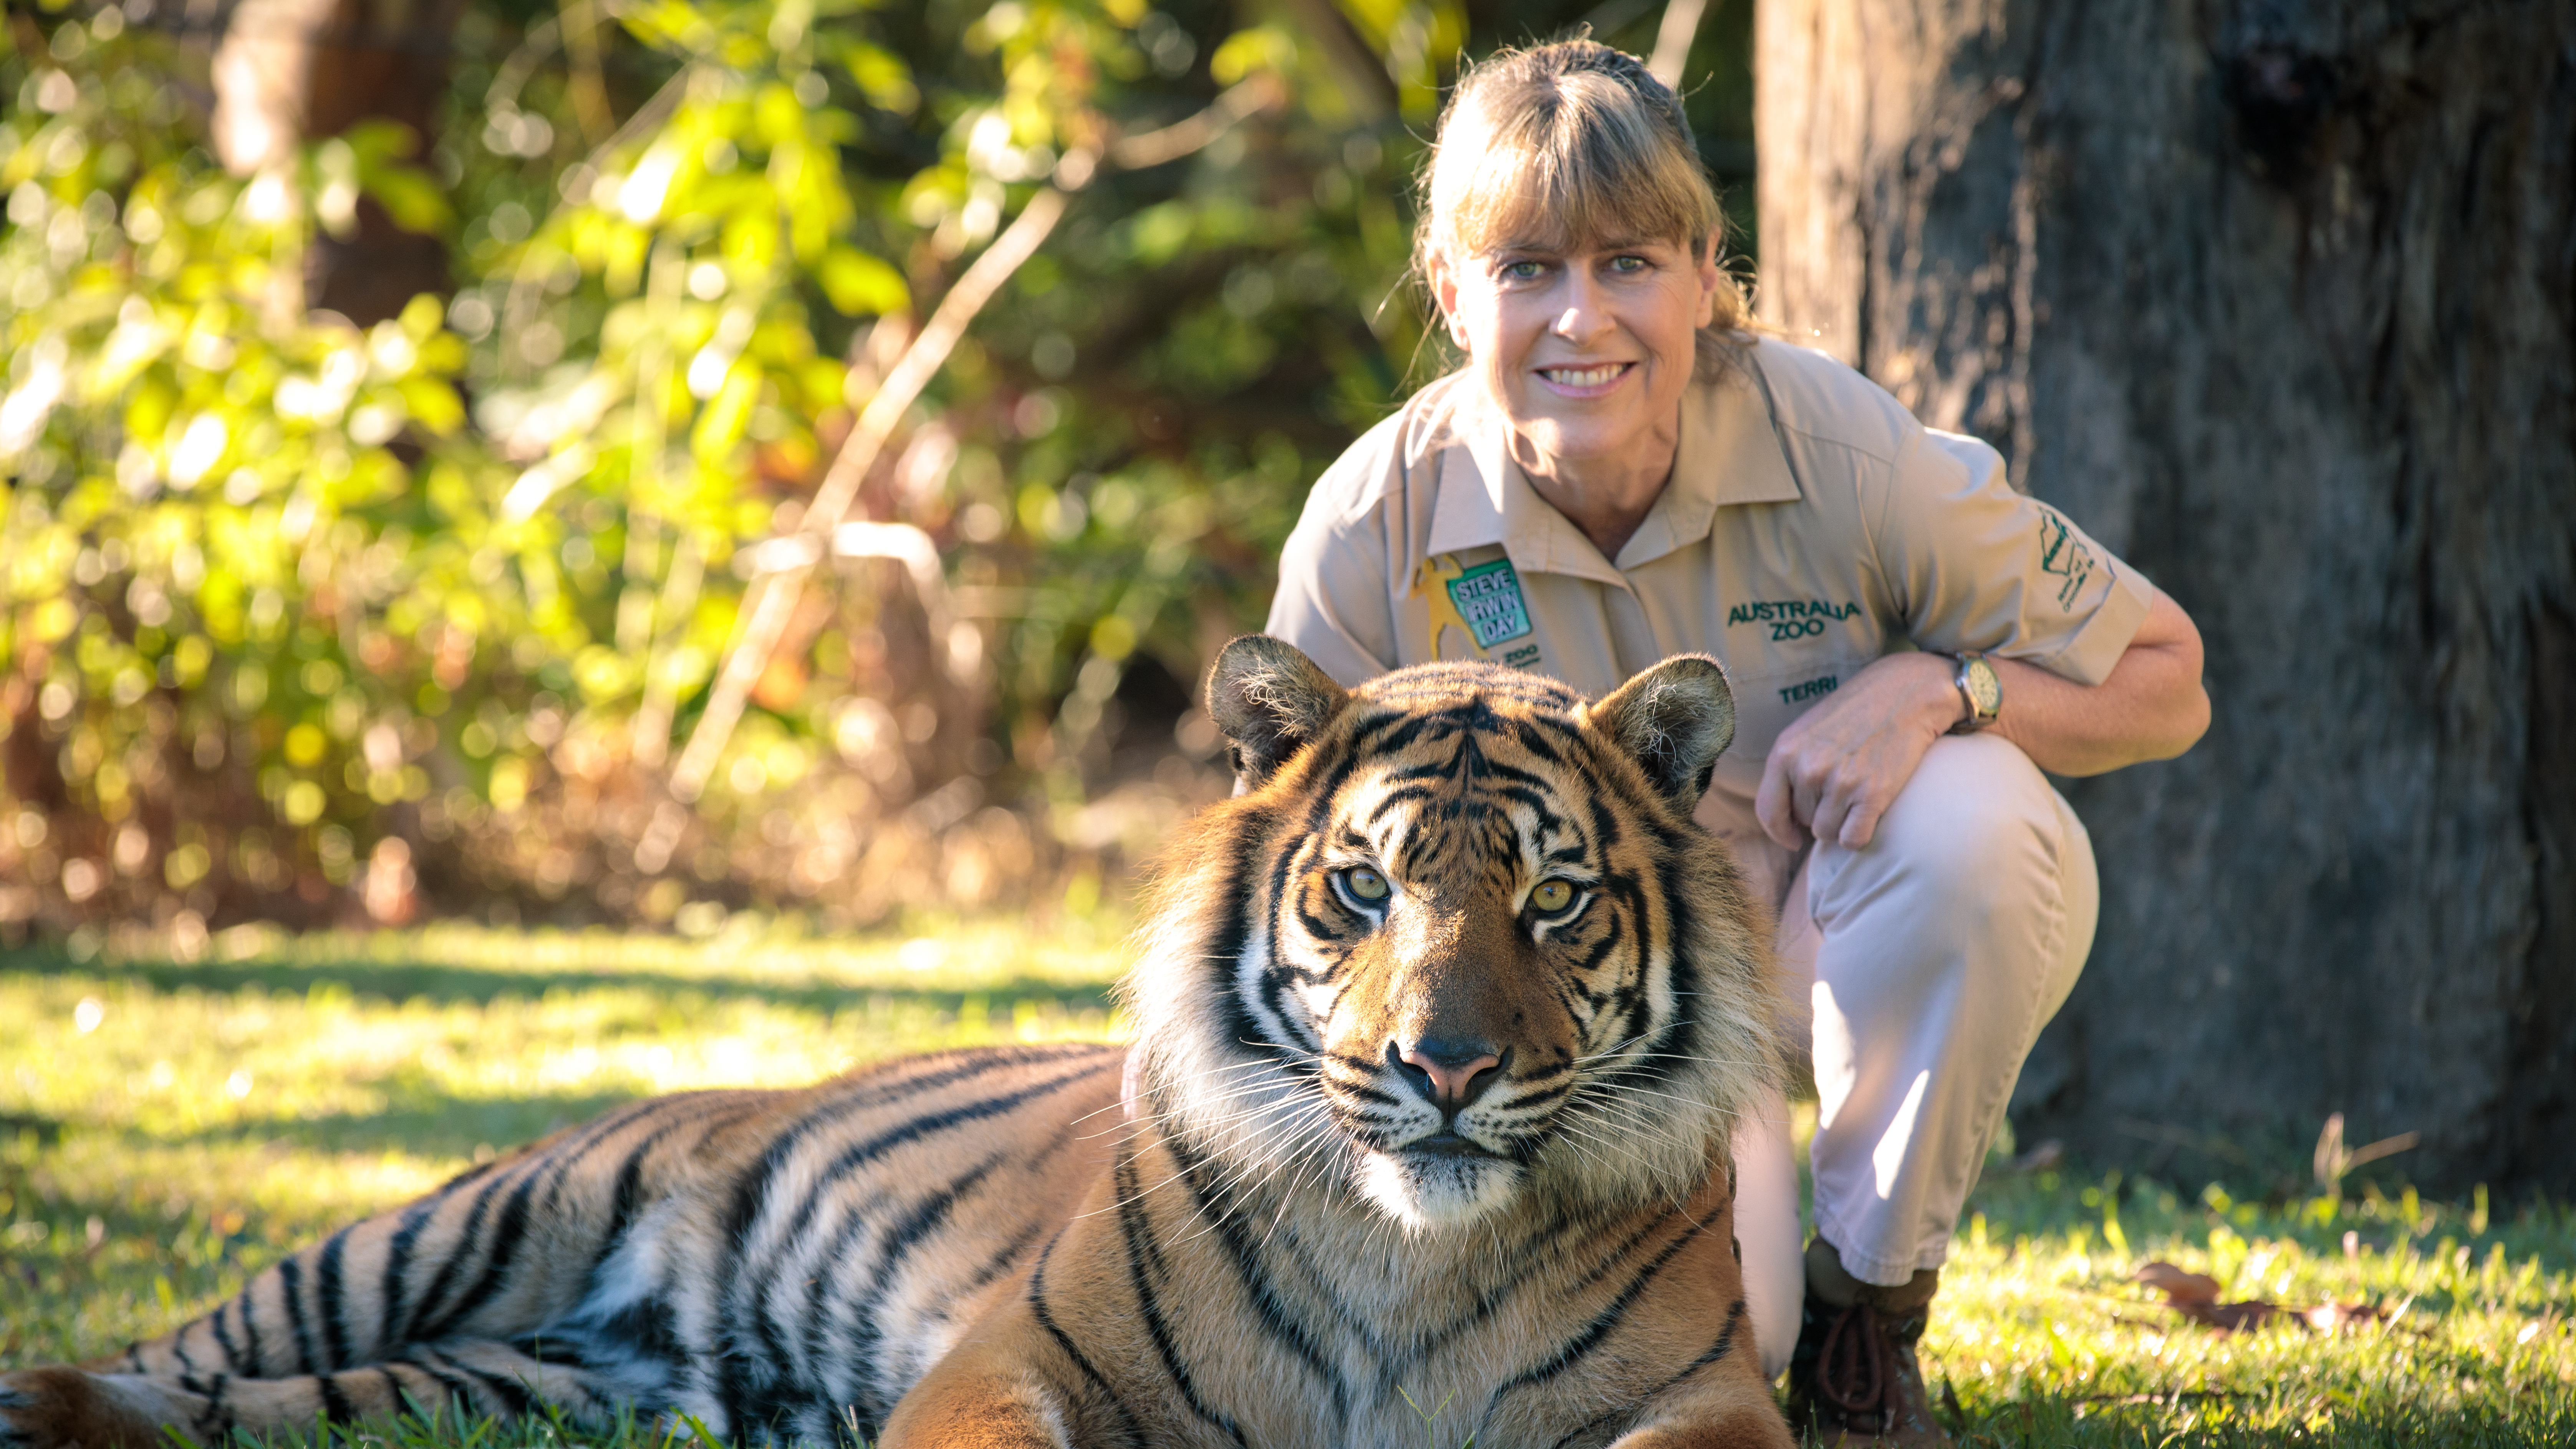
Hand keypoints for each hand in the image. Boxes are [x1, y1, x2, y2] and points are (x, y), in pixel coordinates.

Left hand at [1754, 652, 1960, 850]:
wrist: (1906, 694)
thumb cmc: (1856, 713)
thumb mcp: (1807, 731)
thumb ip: (1791, 767)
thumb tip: (1786, 816)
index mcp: (1785, 752)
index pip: (1768, 810)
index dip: (1779, 830)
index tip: (1791, 838)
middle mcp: (1808, 769)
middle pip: (1803, 821)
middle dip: (1819, 813)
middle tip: (1843, 786)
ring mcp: (1840, 782)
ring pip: (1827, 833)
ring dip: (1840, 823)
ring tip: (1856, 792)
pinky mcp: (1872, 794)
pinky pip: (1853, 839)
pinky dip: (1859, 835)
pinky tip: (1868, 813)